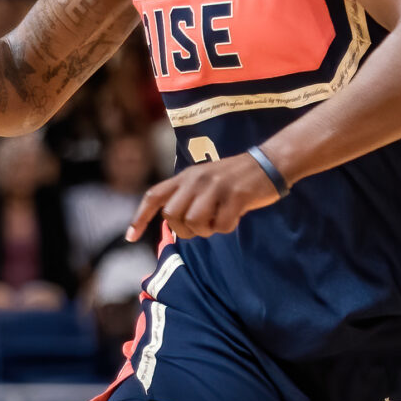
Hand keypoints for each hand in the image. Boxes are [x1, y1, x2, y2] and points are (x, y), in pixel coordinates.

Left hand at [126, 152, 280, 241]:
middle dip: (184, 229)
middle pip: (173, 215)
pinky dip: (227, 228)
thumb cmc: (235, 177)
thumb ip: (187, 196)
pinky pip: (221, 225)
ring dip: (206, 230)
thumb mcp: (205, 179)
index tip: (131, 238)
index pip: (155, 195)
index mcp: (187, 176)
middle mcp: (197, 179)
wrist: (269, 162)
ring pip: (194, 222)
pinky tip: (235, 216)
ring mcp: (216, 187)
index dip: (140, 217)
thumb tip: (174, 222)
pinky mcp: (235, 196)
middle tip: (202, 226)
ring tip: (219, 221)